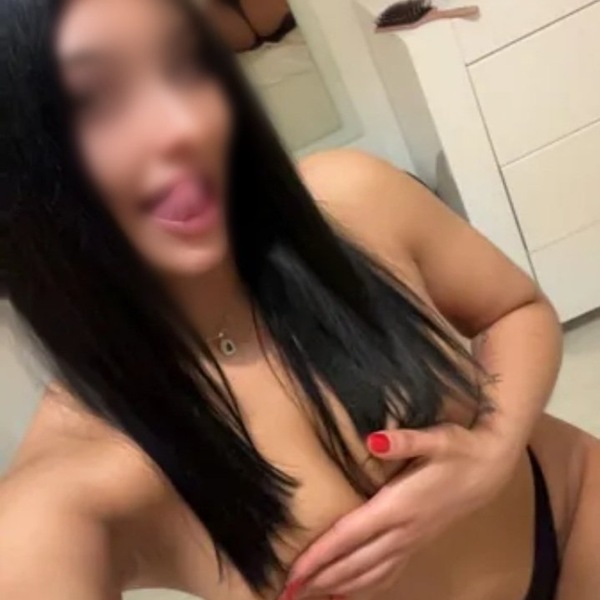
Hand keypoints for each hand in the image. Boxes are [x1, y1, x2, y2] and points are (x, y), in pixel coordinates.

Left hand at [282, 422, 521, 599]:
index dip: (320, 555)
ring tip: (311, 597)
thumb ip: (404, 440)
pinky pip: (389, 573)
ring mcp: (413, 541)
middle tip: (288, 593)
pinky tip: (350, 595)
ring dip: (340, 587)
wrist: (491, 468)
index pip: (350, 535)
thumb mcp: (436, 438)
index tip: (294, 573)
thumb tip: (372, 440)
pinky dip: (367, 588)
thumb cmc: (460, 450)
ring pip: (371, 574)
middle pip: (355, 563)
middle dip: (321, 579)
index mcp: (399, 505)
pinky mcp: (420, 543)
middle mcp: (403, 530)